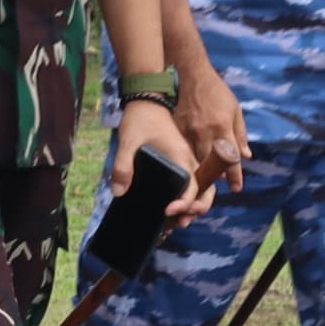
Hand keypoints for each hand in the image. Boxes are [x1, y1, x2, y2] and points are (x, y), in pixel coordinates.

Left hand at [110, 97, 208, 222]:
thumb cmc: (139, 120)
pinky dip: (188, 196)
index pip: (193, 185)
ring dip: (193, 205)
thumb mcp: (128, 141)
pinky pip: (190, 182)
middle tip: (181, 223)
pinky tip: (174, 207)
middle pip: (205, 189)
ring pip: (200, 187)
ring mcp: (187, 160)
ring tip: (178, 222)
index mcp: (182, 156)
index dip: (185, 202)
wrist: (146, 102)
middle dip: (197, 208)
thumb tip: (119, 192)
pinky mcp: (180, 161)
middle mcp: (190, 160)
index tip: (168, 211)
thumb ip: (123, 166)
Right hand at [176, 67, 250, 195]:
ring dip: (199, 171)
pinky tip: (187, 166)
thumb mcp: (235, 110)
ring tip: (202, 182)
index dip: (234, 175)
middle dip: (215, 177)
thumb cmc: (217, 92)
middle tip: (218, 188)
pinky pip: (181, 150)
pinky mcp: (176, 129)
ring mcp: (188, 132)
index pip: (230, 157)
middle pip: (210, 163)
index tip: (237, 188)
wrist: (191, 75)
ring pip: (193, 159)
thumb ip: (240, 134)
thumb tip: (246, 155)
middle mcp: (205, 132)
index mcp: (222, 127)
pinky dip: (186, 159)